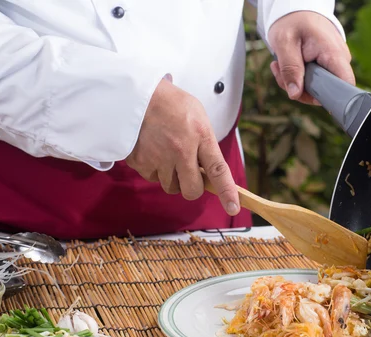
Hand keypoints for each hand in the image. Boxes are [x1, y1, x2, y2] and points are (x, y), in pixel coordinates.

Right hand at [125, 79, 239, 215]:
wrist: (137, 94)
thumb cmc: (171, 104)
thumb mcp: (198, 116)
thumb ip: (206, 144)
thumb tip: (209, 171)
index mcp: (200, 136)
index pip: (217, 170)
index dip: (227, 192)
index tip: (233, 208)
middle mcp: (180, 150)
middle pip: (192, 190)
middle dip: (191, 186)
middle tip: (187, 171)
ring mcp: (158, 158)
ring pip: (170, 187)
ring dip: (171, 177)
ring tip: (166, 153)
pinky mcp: (140, 161)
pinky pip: (151, 178)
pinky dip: (153, 169)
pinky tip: (152, 150)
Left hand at [268, 11, 354, 104]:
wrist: (296, 11)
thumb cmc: (292, 22)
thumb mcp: (285, 43)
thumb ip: (290, 69)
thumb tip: (295, 94)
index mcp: (334, 54)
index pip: (344, 85)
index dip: (328, 97)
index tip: (304, 92)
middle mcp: (338, 61)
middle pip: (324, 91)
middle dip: (299, 88)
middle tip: (281, 73)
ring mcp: (332, 64)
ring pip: (315, 88)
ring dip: (293, 83)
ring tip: (280, 66)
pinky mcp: (325, 67)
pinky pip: (312, 82)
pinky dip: (296, 78)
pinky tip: (285, 66)